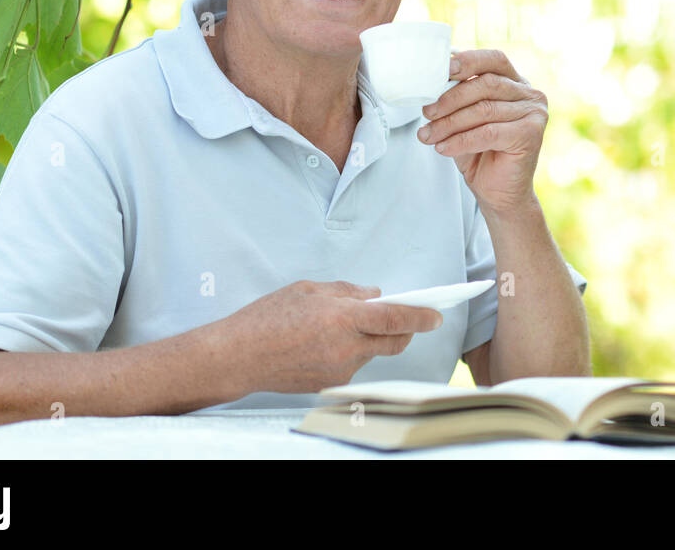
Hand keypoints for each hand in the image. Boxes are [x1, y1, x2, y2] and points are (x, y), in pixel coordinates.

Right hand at [222, 280, 442, 396]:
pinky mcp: (330, 384)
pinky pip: (353, 365)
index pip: (395, 319)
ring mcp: (340, 371)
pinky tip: (325, 342)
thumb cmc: (267, 318)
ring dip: (370, 339)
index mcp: (343, 319)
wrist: (238, 357)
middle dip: (405, 330)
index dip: (420, 316)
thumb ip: (346, 292)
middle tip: (403, 317)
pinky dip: (350, 351)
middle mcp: (346, 349)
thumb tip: (374, 295)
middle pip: (394, 342)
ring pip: (371, 353)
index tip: (436, 314)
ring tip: (340, 326)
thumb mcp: (308, 290)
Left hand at [417, 48, 546, 215]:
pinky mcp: (531, 135)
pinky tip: (443, 148)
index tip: (442, 69)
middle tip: (426, 112)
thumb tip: (431, 80)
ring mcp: (534, 113)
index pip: (493, 60)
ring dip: (450, 123)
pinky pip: (489, 132)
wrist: (499, 194)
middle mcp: (530, 94)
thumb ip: (458, 97)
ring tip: (429, 135)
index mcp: (516, 83)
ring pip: (484, 110)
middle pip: (486, 84)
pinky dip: (461, 140)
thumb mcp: (465, 119)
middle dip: (450, 98)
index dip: (468, 60)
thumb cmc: (480, 154)